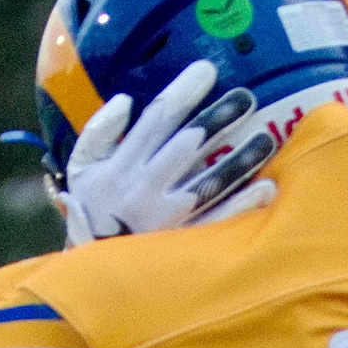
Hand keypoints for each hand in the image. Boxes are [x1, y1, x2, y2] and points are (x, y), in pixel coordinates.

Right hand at [57, 59, 272, 242]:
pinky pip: (217, 222)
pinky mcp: (182, 246)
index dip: (185, 90)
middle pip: (189, 143)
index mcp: (123, 164)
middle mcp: (145, 187)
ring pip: (209, 180)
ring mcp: (167, 218)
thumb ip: (98, 132)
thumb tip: (127, 101)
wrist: (89, 277)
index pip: (158, 117)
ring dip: (240, 158)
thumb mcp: (80, 171)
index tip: (209, 70)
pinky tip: (266, 188)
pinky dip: (242, 205)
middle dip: (219, 117)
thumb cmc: (90, 215)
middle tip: (247, 97)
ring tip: (266, 139)